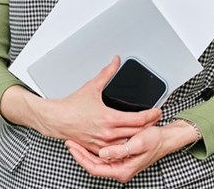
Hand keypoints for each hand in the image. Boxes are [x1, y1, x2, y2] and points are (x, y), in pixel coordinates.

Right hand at [1, 56, 160, 155]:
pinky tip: (129, 142)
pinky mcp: (97, 149)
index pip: (138, 119)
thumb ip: (106, 73)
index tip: (157, 111)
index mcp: (109, 118)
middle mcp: (108, 133)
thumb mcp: (92, 87)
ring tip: (145, 130)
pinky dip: (125, 146)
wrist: (56, 119)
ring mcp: (103, 143)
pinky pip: (116, 151)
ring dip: (139, 137)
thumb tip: (115, 61)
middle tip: (156, 120)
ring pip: (128, 144)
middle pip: (137, 133)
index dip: (151, 115)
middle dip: (149, 126)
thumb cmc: (71, 106)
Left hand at [67, 118, 198, 182]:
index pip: (94, 168)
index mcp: (122, 170)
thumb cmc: (155, 141)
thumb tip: (103, 154)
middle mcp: (120, 169)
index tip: (72, 147)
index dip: (81, 158)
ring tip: (74, 139)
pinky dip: (93, 148)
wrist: (166, 138)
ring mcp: (119, 164)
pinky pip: (102, 155)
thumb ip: (120, 150)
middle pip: (93, 165)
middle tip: (69, 141)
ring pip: (96, 160)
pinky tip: (87, 139)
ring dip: (85, 150)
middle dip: (79, 153)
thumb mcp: (138, 143)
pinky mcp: (120, 157)